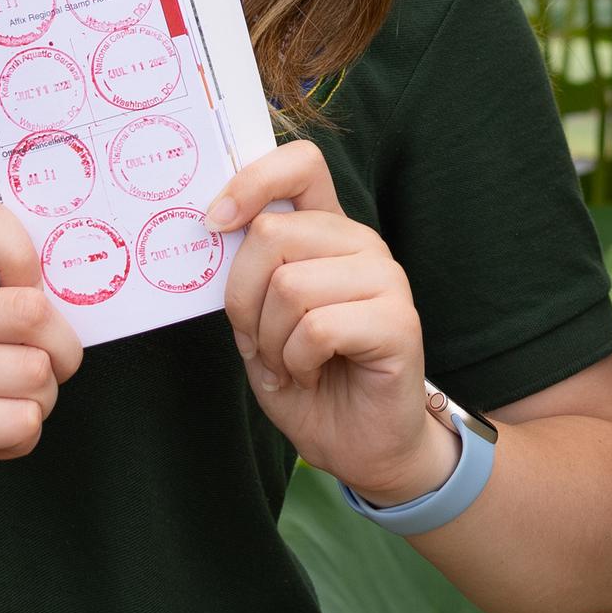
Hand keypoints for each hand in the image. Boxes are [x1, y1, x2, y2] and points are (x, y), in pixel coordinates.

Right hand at [0, 195, 85, 543]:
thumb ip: (10, 290)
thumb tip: (80, 271)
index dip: (25, 253)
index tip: (29, 287)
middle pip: (34, 311)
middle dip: (58, 352)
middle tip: (35, 372)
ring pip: (36, 373)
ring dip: (39, 402)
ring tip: (1, 406)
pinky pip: (24, 421)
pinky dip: (22, 437)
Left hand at [208, 140, 446, 505]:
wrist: (360, 446)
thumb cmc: (307, 380)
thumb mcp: (259, 322)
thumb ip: (247, 274)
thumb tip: (212, 226)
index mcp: (327, 232)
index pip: (300, 165)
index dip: (252, 181)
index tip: (213, 222)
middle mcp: (360, 244)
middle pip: (272, 234)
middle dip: (243, 301)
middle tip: (258, 342)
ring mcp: (386, 278)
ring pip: (289, 286)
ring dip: (270, 342)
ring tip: (290, 364)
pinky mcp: (399, 321)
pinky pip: (317, 328)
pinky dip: (297, 363)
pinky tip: (312, 375)